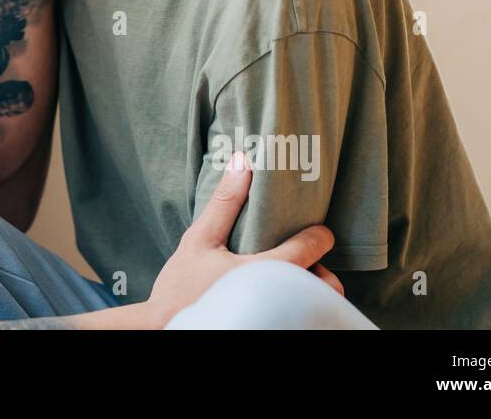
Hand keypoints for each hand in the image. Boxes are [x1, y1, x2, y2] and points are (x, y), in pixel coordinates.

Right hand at [142, 152, 341, 326]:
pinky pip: (299, 317)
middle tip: (302, 263)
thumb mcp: (198, 240)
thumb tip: (242, 162)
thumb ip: (224, 204)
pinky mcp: (269, 327)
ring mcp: (277, 318)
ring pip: (316, 305)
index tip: (317, 232)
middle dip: (320, 272)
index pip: (311, 248)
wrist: (165, 329)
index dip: (319, 236)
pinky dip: (297, 307)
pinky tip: (276, 299)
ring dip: (310, 291)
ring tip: (288, 282)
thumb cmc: (181, 287)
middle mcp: (279, 298)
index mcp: (265, 270)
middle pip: (325, 285)